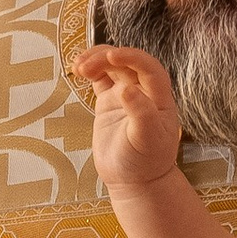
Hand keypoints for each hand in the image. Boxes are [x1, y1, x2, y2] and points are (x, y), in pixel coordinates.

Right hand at [72, 43, 182, 193]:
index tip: (111, 56)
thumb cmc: (145, 163)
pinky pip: (100, 78)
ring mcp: (126, 95)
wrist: (134, 181)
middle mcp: (144, 92)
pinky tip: (77, 70)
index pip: (148, 67)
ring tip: (78, 67)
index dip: (131, 56)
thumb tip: (126, 88)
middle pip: (127, 62)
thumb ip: (141, 113)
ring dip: (95, 60)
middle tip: (85, 67)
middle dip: (106, 57)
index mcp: (159, 98)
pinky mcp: (109, 101)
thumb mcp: (146, 140)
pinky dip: (90, 70)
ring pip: (112, 66)